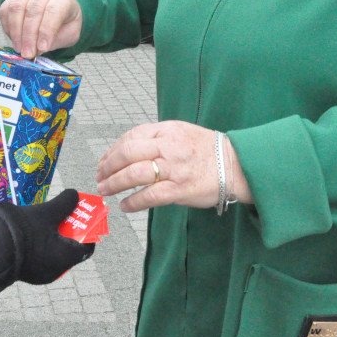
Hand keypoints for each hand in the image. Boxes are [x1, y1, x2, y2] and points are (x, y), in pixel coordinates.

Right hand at [0, 0, 81, 58]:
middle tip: (28, 53)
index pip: (53, 11)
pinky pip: (5, 10)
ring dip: (16, 31)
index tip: (42, 48)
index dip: (46, 31)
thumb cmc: (65, 22)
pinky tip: (14, 39)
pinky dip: (7, 27)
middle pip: (34, 9)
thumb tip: (37, 49)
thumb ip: (57, 40)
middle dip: (29, 35)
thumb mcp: (70, 33)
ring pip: (17, 7)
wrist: (58, 9)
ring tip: (20, 48)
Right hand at [2, 189, 94, 283]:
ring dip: (54, 237)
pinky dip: (42, 245)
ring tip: (48, 219)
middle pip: (70, 250)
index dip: (89, 232)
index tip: (85, 218)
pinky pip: (40, 258)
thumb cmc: (23, 230)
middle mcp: (55, 271)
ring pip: (54, 254)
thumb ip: (65, 203)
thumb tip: (74, 195)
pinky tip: (33, 230)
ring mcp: (39, 274)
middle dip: (69, 231)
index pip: (86, 248)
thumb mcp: (47, 212)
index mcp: (65, 258)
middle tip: (65, 215)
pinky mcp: (25, 272)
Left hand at [95, 121, 250, 212]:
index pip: (131, 136)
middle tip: (99, 176)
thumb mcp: (182, 133)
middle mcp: (168, 146)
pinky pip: (149, 196)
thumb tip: (131, 152)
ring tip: (105, 190)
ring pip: (134, 174)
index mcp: (167, 130)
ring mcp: (174, 168)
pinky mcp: (179, 189)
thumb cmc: (208, 150)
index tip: (105, 161)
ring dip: (115, 183)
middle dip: (108, 166)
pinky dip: (133, 202)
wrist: (236, 164)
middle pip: (127, 153)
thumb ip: (158, 139)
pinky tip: (125, 205)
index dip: (113, 150)